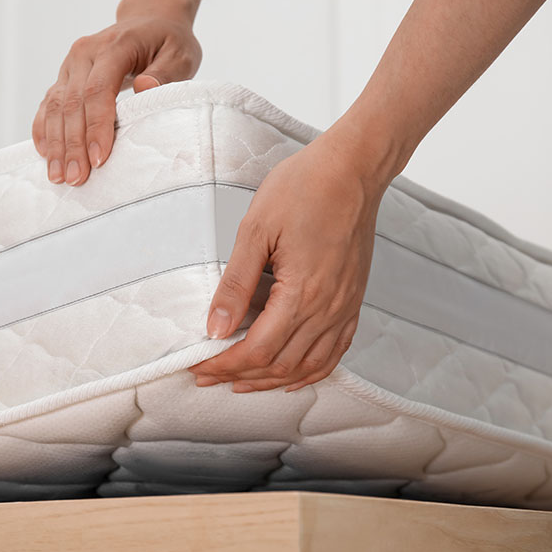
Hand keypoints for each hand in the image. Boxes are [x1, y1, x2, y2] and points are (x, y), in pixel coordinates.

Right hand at [32, 16, 200, 185]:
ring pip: (56, 106)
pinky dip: (44, 130)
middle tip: (76, 178)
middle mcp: (85, 53)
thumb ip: (165, 74)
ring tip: (59, 176)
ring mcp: (71, 64)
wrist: (150, 21)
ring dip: (56, 143)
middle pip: (73, 103)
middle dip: (72, 144)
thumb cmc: (168, 42)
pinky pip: (48, 104)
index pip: (99, 89)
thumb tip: (145, 89)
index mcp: (114, 46)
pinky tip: (45, 154)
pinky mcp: (65, 76)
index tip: (99, 159)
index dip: (97, 126)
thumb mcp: (180, 55)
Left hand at [188, 124, 395, 392]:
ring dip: (271, 381)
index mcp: (302, 293)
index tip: (198, 366)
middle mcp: (328, 308)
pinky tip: (291, 376)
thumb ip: (235, 283)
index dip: (224, 364)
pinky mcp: (353, 300)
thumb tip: (216, 327)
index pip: (258, 350)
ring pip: (308, 366)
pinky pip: (335, 352)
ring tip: (240, 383)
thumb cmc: (303, 188)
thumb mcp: (256, 230)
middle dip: (239, 375)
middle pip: (280, 364)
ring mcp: (345, 307)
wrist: (353, 168)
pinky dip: (311, 372)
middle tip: (206, 376)